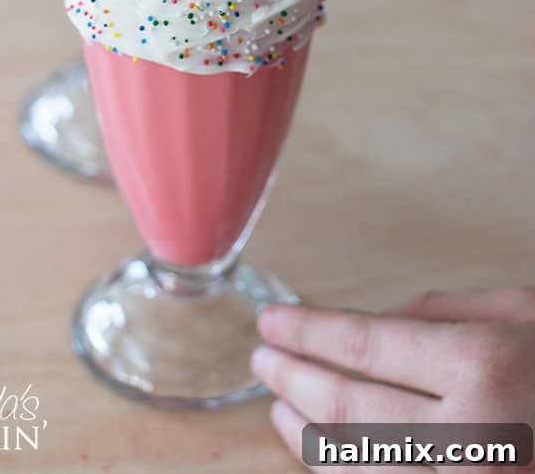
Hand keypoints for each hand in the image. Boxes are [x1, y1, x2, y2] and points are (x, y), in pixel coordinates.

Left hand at [252, 287, 534, 467]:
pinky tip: (323, 452)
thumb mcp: (522, 312)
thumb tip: (373, 324)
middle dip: (293, 378)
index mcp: (484, 367)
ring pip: (357, 468)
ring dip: (305, 436)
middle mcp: (472, 438)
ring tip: (278, 402)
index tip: (270, 320)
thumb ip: (444, 313)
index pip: (365, 344)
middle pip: (349, 410)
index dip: (308, 330)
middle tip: (261, 357)